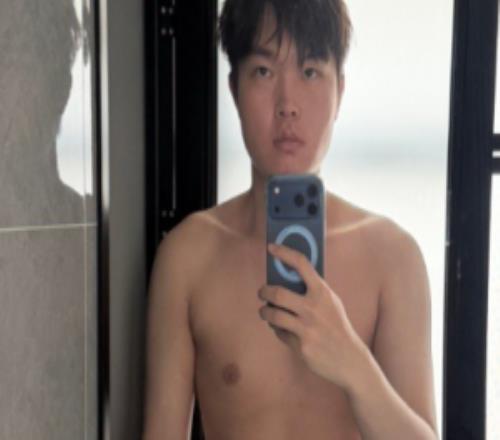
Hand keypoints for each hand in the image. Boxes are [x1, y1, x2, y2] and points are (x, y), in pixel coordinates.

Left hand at [258, 242, 367, 389]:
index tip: (271, 247)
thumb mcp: (331, 303)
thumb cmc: (337, 326)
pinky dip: (277, 329)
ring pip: (273, 315)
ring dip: (264, 312)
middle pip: (277, 293)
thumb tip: (287, 277)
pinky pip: (279, 332)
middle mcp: (314, 307)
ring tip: (265, 311)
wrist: (349, 359)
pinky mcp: (301, 345)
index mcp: (322, 292)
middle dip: (264, 292)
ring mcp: (307, 327)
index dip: (284, 253)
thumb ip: (313, 291)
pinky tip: (281, 329)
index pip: (301, 264)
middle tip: (262, 292)